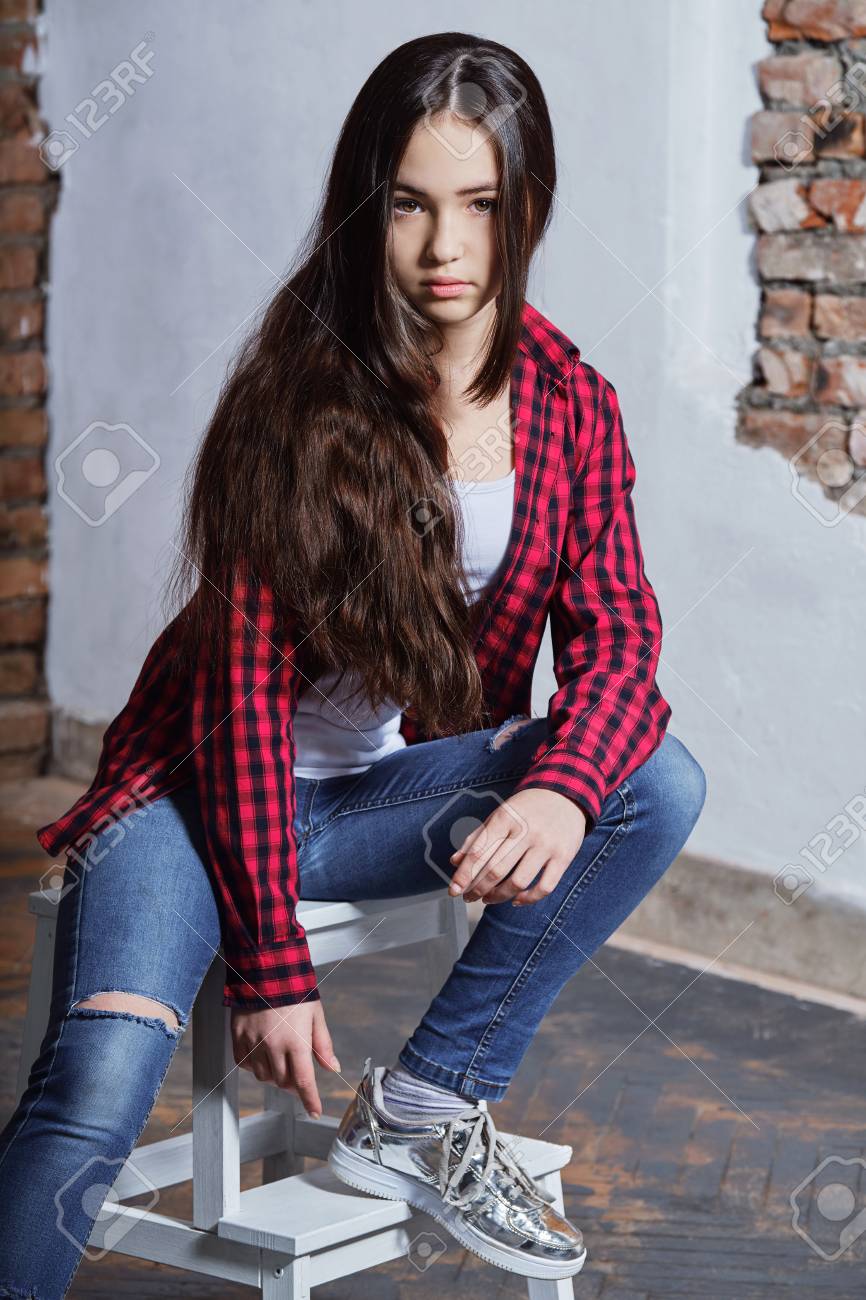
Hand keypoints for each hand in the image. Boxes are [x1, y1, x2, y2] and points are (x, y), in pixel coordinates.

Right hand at [230, 999, 339, 1117]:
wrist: (264, 969)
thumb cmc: (294, 989)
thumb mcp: (315, 1014)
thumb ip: (323, 1044)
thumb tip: (333, 1067)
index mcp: (295, 1041)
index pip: (304, 1081)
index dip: (310, 1099)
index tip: (315, 1110)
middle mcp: (273, 1046)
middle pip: (283, 1081)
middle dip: (293, 1083)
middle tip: (299, 1075)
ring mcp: (253, 1042)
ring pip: (264, 1076)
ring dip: (275, 1075)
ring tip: (281, 1059)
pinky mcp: (238, 1037)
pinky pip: (245, 1064)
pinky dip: (255, 1066)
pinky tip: (262, 1055)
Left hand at [448, 788, 586, 905]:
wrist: (566, 794)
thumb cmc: (527, 808)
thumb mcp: (500, 814)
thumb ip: (477, 837)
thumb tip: (455, 861)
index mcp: (505, 818)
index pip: (479, 851)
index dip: (464, 874)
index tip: (453, 890)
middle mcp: (526, 831)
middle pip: (496, 869)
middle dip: (477, 889)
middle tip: (468, 897)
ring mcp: (546, 845)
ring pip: (518, 882)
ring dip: (499, 896)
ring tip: (488, 899)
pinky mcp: (564, 856)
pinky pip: (545, 886)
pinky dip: (528, 899)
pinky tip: (516, 900)